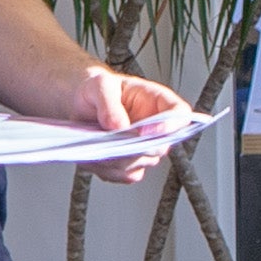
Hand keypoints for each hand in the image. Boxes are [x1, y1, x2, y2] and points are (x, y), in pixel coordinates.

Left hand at [62, 63, 190, 182]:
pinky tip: (96, 157)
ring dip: (119, 159)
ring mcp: (144, 148)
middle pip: (161, 146)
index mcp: (157, 101)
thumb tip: (119, 127)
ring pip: (142, 163)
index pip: (180, 114)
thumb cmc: (96, 90)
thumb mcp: (99, 85)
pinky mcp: (130, 164)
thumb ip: (109, 103)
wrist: (80, 105)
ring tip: (97, 148)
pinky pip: (126, 174)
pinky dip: (109, 170)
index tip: (146, 131)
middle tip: (112, 142)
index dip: (170, 125)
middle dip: (137, 147)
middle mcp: (155, 127)